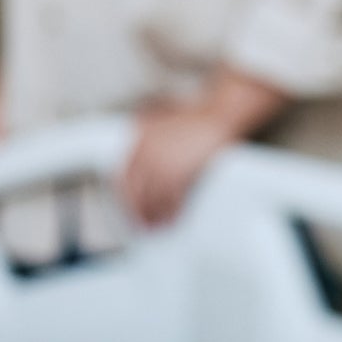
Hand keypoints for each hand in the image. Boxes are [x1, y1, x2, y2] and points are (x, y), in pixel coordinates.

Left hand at [120, 102, 241, 227]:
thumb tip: (141, 171)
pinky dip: (170, 212)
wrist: (218, 115)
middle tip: (143, 225)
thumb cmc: (196, 121)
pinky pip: (170, 199)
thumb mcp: (163, 123)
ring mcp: (162, 162)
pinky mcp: (179, 172)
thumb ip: (148, 141)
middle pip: (134, 191)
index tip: (130, 210)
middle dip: (138, 212)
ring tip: (159, 225)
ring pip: (152, 198)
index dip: (126, 198)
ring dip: (154, 215)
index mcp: (140, 140)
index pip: (123, 177)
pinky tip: (172, 218)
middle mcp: (146, 151)